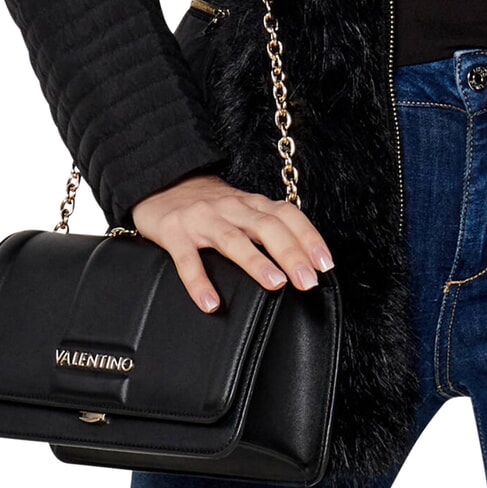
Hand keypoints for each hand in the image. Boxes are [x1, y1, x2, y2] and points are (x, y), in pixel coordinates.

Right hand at [131, 174, 335, 313]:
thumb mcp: (241, 209)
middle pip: (267, 227)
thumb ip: (266, 227)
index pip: (287, 215)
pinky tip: (210, 303)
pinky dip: (199, 282)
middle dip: (291, 254)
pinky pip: (187, 260)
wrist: (161, 184)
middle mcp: (230, 208)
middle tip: (308, 281)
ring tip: (275, 284)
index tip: (325, 263)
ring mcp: (202, 220)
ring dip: (256, 262)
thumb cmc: (208, 206)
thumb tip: (302, 260)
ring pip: (233, 240)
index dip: (309, 237)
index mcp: (250, 203)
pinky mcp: (174, 233)